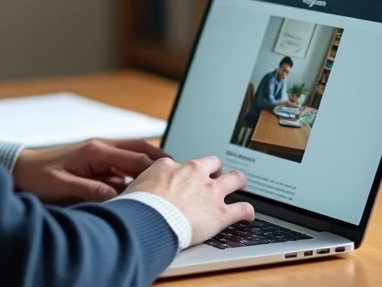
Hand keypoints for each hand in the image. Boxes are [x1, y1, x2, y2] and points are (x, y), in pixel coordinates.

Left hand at [12, 139, 164, 203]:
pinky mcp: (96, 161)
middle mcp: (100, 148)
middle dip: (159, 157)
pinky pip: (121, 165)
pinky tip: (143, 184)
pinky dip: (135, 172)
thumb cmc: (38, 175)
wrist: (20, 168)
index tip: (170, 176)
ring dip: (149, 164)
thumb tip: (115, 195)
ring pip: (132, 155)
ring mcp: (99, 153)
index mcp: (94, 150)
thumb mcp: (62, 186)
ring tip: (168, 176)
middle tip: (180, 168)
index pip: (132, 157)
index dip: (153, 167)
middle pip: (138, 148)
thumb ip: (89, 189)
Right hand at [122, 155, 253, 244]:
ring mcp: (210, 192)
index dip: (184, 174)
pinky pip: (242, 209)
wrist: (151, 219)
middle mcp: (194, 173)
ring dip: (238, 181)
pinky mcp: (221, 213)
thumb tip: (132, 194)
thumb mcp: (133, 187)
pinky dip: (247, 212)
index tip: (182, 180)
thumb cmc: (138, 206)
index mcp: (171, 166)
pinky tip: (249, 215)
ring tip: (240, 183)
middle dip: (215, 169)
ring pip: (235, 178)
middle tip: (214, 176)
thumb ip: (140, 186)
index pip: (181, 164)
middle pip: (213, 162)